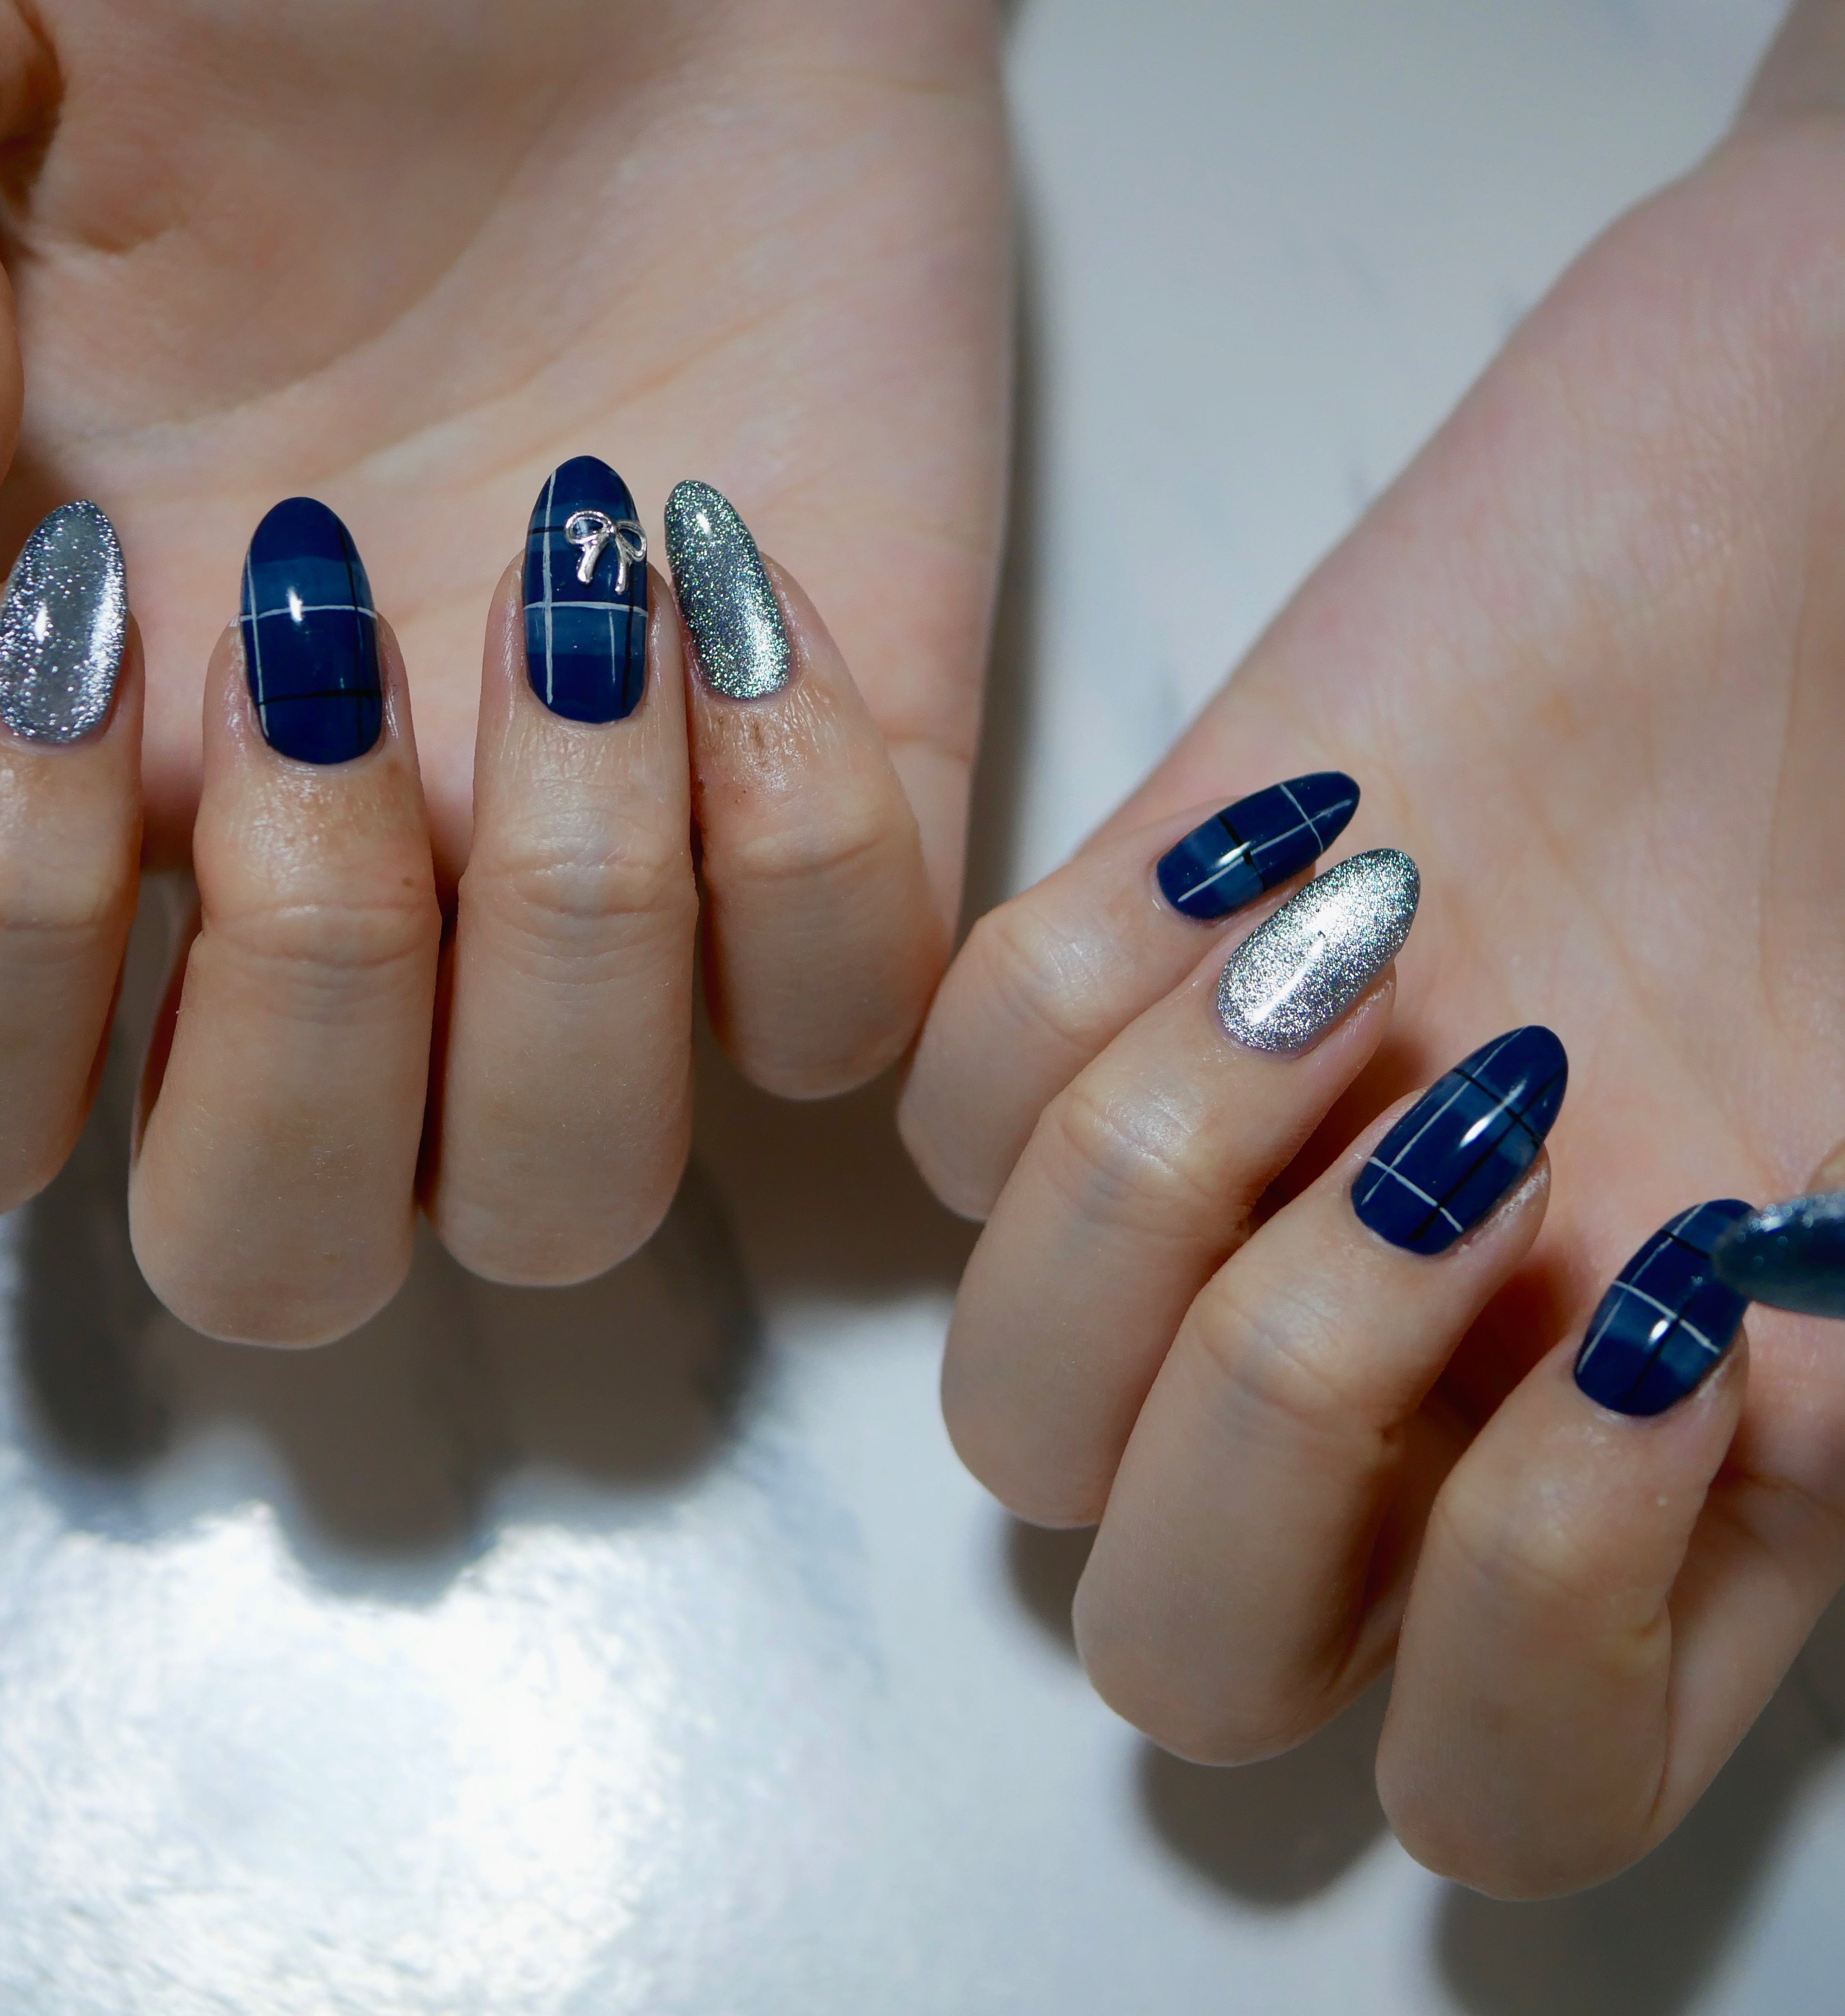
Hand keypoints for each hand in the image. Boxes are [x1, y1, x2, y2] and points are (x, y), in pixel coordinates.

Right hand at [0, 0, 1007, 1329]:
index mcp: (117, 762)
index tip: (88, 620)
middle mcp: (360, 890)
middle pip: (279, 1255)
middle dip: (303, 1010)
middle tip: (334, 660)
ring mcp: (614, 881)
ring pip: (573, 1196)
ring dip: (568, 938)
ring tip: (570, 602)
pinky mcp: (846, 807)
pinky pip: (839, 1017)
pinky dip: (805, 849)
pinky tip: (738, 585)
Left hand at [901, 4, 1844, 1897]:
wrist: (1777, 470)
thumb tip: (1700, 1392)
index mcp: (1636, 1464)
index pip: (1488, 1788)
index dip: (1533, 1629)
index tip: (1662, 1323)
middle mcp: (1397, 1373)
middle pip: (1170, 1646)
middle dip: (1278, 1430)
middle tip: (1461, 1157)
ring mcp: (1218, 1189)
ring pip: (1007, 1414)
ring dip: (1163, 1203)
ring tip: (1364, 973)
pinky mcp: (1098, 979)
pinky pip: (946, 1096)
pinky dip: (1102, 980)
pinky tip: (1296, 838)